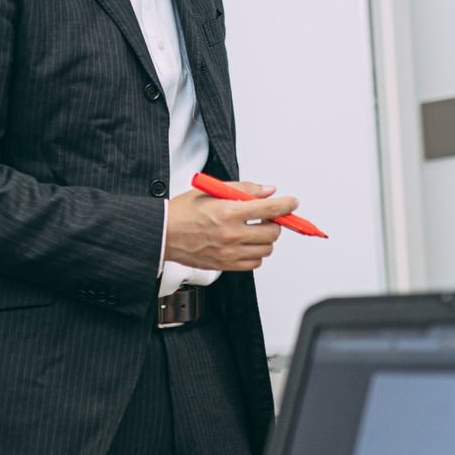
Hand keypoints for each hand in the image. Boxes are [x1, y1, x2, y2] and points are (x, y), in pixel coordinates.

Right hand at [163, 183, 297, 270]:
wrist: (162, 233)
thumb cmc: (183, 211)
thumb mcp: (212, 191)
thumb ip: (244, 189)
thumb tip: (268, 191)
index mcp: (229, 212)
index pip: (270, 209)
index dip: (286, 205)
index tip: (292, 203)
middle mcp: (231, 234)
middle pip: (272, 232)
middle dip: (275, 223)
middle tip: (268, 217)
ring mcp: (229, 252)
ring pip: (266, 249)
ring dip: (265, 238)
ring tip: (254, 230)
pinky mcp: (225, 265)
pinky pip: (254, 263)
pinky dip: (256, 253)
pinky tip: (246, 243)